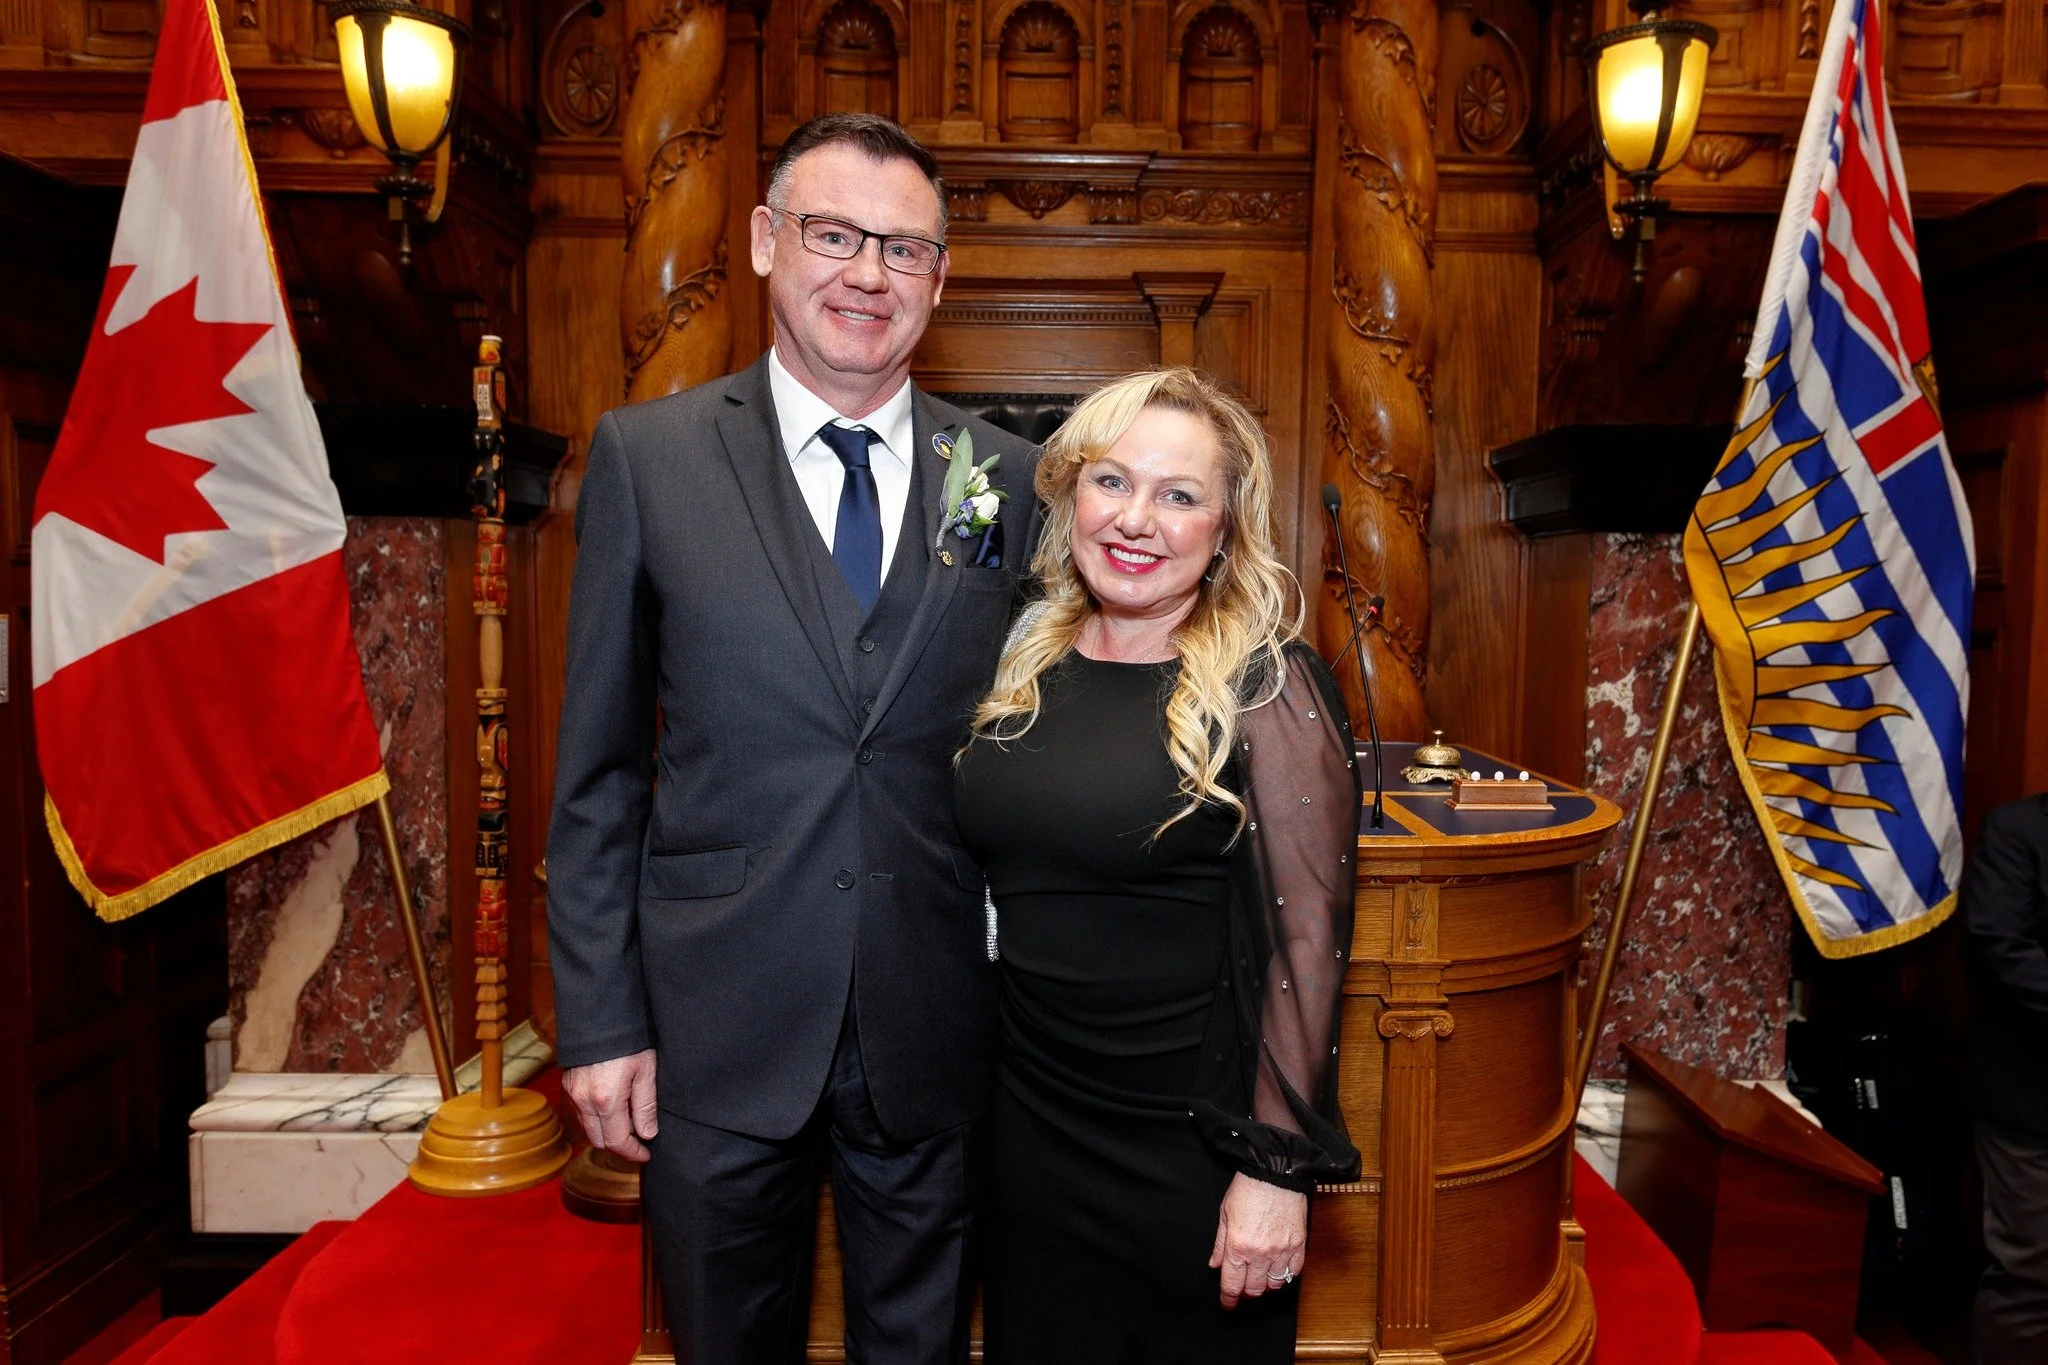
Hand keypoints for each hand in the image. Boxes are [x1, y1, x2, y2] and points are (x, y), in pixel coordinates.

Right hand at [562, 1049, 659, 1162]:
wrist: (600, 1014)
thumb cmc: (628, 1040)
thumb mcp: (646, 1071)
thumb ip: (646, 1106)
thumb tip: (647, 1134)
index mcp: (606, 1100)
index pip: (617, 1142)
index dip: (633, 1152)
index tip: (646, 1154)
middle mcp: (584, 1101)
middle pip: (599, 1141)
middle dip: (619, 1146)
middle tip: (639, 1142)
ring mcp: (572, 1093)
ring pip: (588, 1128)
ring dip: (606, 1133)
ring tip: (629, 1126)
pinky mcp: (568, 1084)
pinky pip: (581, 1113)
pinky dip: (596, 1119)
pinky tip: (613, 1110)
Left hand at [1208, 1173, 1307, 1308]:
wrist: (1275, 1171)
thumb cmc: (1247, 1188)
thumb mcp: (1225, 1213)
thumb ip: (1220, 1243)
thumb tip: (1215, 1264)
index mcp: (1238, 1246)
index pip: (1232, 1284)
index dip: (1228, 1299)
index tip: (1227, 1304)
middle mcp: (1260, 1253)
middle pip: (1254, 1289)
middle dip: (1246, 1290)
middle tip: (1243, 1283)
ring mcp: (1282, 1250)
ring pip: (1275, 1284)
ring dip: (1266, 1283)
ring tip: (1261, 1274)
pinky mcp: (1299, 1244)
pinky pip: (1294, 1271)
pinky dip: (1286, 1273)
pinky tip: (1279, 1266)